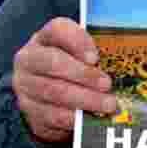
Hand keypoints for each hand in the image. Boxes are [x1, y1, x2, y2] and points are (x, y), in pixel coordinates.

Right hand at [12, 17, 115, 142]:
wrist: (45, 95)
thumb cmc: (70, 67)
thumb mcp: (80, 55)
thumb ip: (94, 54)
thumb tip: (122, 62)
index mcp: (45, 37)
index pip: (58, 29)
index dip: (78, 42)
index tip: (95, 58)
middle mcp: (29, 58)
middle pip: (53, 62)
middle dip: (84, 74)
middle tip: (107, 85)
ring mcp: (25, 85)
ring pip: (53, 91)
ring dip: (84, 99)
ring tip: (107, 104)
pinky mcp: (28, 109)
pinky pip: (50, 114)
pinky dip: (73, 117)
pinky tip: (90, 118)